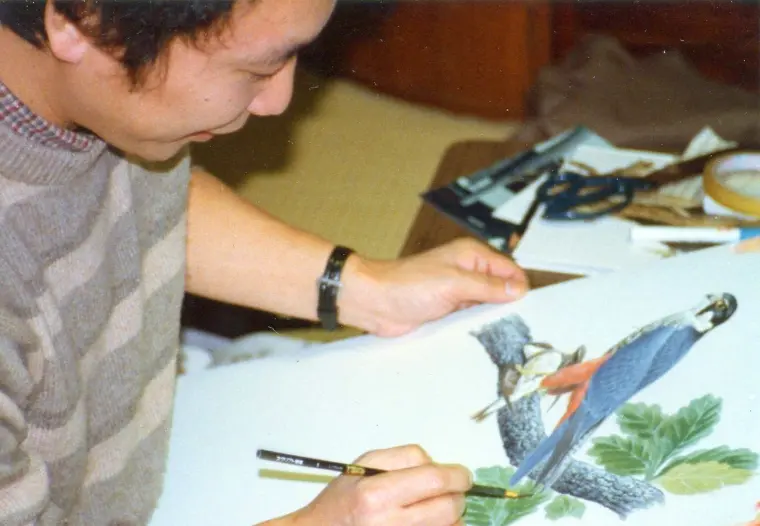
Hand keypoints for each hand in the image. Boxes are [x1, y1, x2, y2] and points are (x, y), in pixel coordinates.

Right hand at [283, 445, 470, 525]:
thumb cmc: (342, 499)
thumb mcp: (365, 464)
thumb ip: (404, 457)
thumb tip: (439, 466)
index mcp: (377, 494)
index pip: (434, 480)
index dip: (457, 475)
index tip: (463, 475)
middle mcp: (389, 524)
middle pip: (448, 508)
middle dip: (458, 496)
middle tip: (453, 491)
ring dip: (453, 517)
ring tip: (438, 509)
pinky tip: (430, 523)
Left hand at [340, 238, 528, 335]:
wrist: (374, 301)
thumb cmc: (408, 284)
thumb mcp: (454, 283)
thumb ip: (488, 287)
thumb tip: (519, 290)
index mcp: (472, 256)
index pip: (510, 270)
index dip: (520, 288)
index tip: (529, 310)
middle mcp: (467, 273)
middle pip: (501, 290)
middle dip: (509, 306)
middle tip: (520, 327)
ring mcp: (457, 293)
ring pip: (487, 307)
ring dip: (492, 319)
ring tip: (504, 336)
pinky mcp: (447, 312)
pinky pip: (470, 320)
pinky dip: (476, 327)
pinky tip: (483, 339)